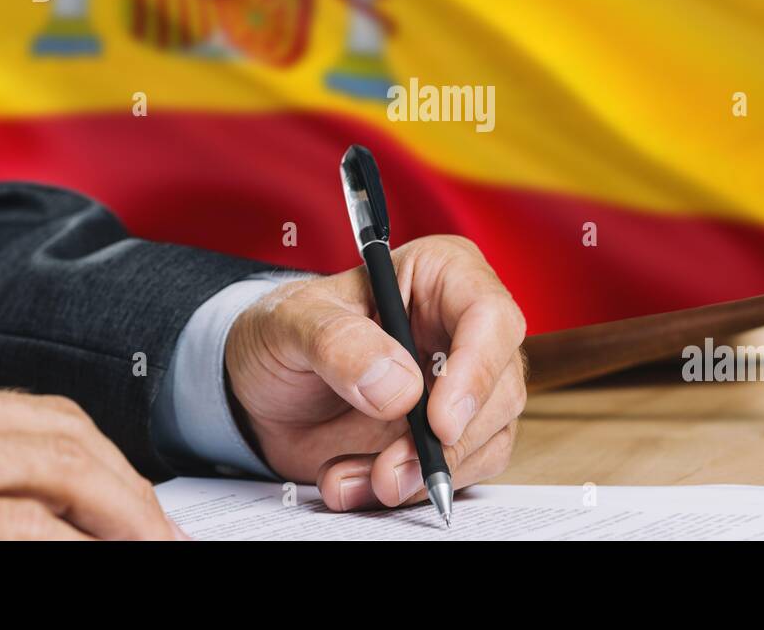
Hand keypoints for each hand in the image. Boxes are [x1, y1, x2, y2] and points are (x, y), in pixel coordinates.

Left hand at [225, 235, 526, 510]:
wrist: (263, 388)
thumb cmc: (284, 332)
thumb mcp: (290, 322)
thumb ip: (338, 342)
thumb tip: (399, 387)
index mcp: (440, 274)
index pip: (490, 315)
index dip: (477, 371)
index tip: (438, 422)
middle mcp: (463, 328)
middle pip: (500, 387)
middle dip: (447, 442)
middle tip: (389, 470)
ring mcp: (463, 384)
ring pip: (487, 437)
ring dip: (424, 472)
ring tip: (354, 477)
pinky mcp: (451, 432)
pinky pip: (458, 470)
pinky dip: (411, 488)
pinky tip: (355, 480)